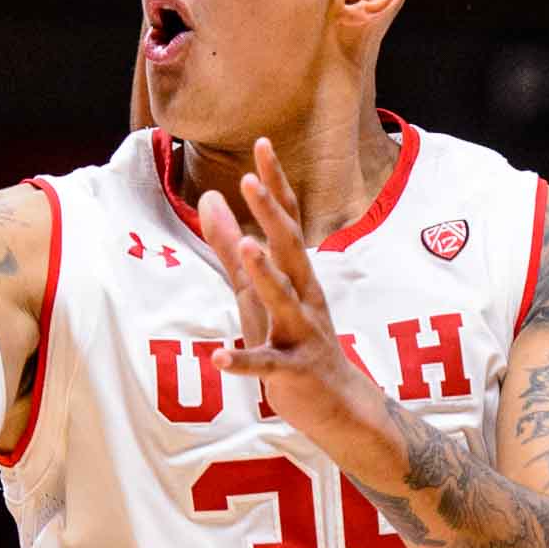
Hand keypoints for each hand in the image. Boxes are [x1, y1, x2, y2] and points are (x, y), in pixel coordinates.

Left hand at [196, 139, 380, 436]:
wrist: (338, 403)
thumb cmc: (293, 338)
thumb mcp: (258, 290)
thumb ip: (231, 248)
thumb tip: (211, 198)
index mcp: (297, 273)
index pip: (286, 220)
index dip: (274, 184)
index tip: (263, 144)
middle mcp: (304, 295)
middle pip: (289, 247)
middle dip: (270, 214)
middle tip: (249, 179)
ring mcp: (300, 332)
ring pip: (282, 298)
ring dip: (265, 273)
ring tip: (247, 247)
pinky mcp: (292, 371)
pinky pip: (265, 365)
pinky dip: (243, 362)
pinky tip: (220, 358)